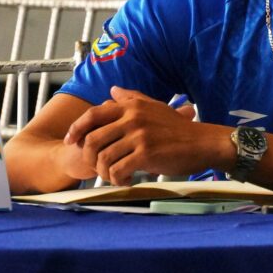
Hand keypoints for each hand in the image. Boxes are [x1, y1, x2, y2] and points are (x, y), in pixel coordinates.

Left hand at [63, 87, 209, 185]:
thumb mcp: (154, 107)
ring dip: (103, 172)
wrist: (203, 142)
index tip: (70, 141)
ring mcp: (138, 136)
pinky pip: (118, 170)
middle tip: (96, 168)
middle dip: (88, 158)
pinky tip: (126, 181)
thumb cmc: (179, 128)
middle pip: (93, 139)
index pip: (93, 114)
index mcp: (131, 106)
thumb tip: (112, 90)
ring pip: (103, 158)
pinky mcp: (146, 154)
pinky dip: (117, 180)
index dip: (76, 129)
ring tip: (113, 177)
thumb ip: (131, 98)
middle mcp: (132, 118)